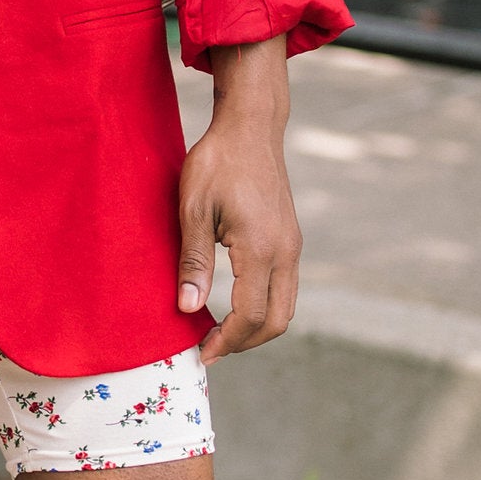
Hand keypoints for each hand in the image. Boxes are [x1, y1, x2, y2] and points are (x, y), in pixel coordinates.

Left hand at [177, 36, 299, 362]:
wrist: (251, 127)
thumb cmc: (216, 162)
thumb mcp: (193, 209)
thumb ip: (193, 261)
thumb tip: (188, 308)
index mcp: (261, 248)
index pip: (249, 316)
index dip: (225, 342)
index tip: (201, 353)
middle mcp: (286, 252)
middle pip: (275, 321)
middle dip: (244, 343)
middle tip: (210, 349)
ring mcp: (293, 246)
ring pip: (285, 307)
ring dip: (256, 327)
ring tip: (221, 332)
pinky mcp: (291, 238)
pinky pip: (285, 287)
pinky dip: (264, 307)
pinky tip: (235, 303)